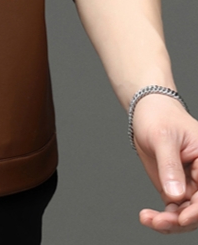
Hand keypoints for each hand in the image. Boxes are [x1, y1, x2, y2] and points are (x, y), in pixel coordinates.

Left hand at [132, 93, 197, 233]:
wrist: (147, 113)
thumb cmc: (160, 118)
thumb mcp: (163, 137)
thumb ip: (170, 165)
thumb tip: (176, 195)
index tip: (182, 217)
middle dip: (182, 220)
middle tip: (160, 222)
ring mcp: (190, 186)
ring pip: (188, 215)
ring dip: (171, 223)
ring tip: (149, 220)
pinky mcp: (176, 190)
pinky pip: (174, 212)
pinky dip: (163, 219)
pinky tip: (148, 217)